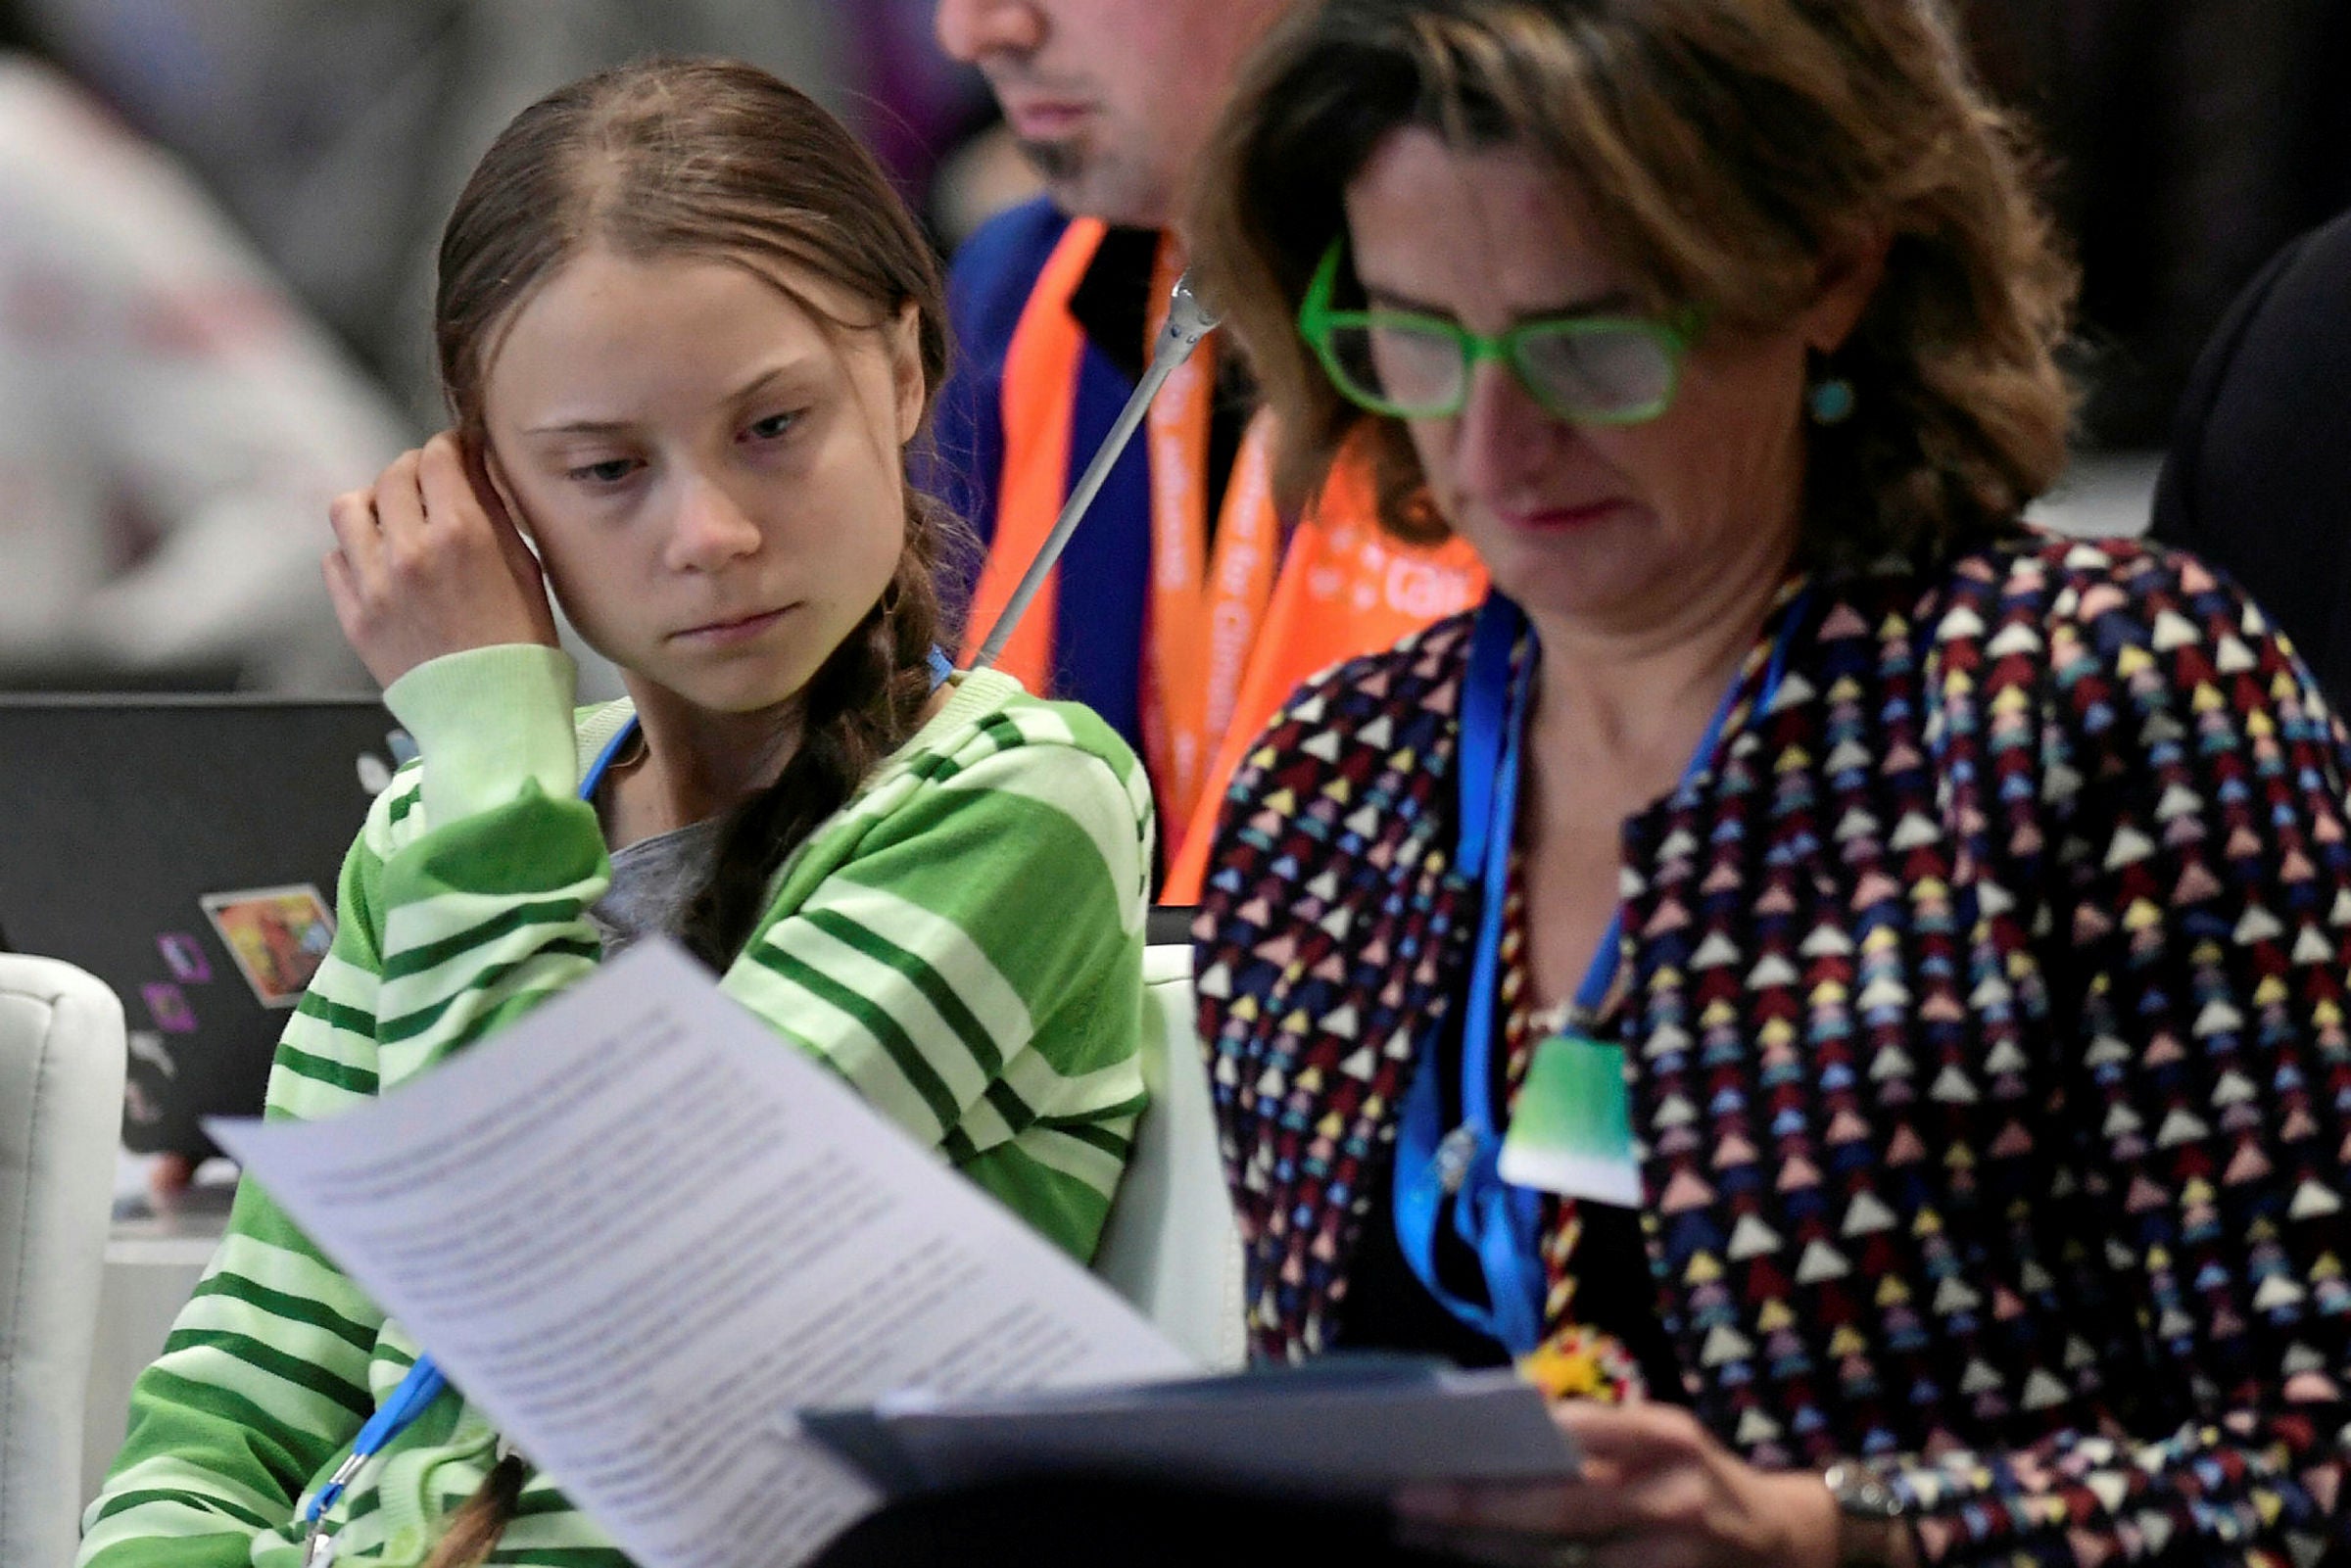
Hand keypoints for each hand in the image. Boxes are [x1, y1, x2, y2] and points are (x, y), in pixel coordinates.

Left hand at [324, 432, 559, 687]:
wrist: (492, 714)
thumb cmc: (522, 645)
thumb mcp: (526, 569)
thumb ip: (496, 513)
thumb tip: (475, 470)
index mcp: (461, 533)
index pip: (437, 458)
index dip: (447, 446)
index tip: (455, 451)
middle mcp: (409, 550)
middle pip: (391, 475)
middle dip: (412, 470)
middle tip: (429, 484)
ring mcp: (374, 583)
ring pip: (348, 508)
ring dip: (372, 504)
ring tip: (390, 519)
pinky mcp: (353, 615)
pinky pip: (334, 560)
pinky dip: (354, 553)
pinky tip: (378, 564)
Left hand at [1394, 1402, 1851, 1567]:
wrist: (1793, 1544)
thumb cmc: (1702, 1479)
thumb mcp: (1662, 1435)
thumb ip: (1595, 1431)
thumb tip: (1503, 1415)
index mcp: (1664, 1438)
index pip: (1574, 1438)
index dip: (1507, 1447)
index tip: (1435, 1452)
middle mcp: (1672, 1496)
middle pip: (1562, 1510)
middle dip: (1479, 1511)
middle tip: (1406, 1504)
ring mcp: (1674, 1556)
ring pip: (1565, 1564)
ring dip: (1488, 1555)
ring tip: (1422, 1541)